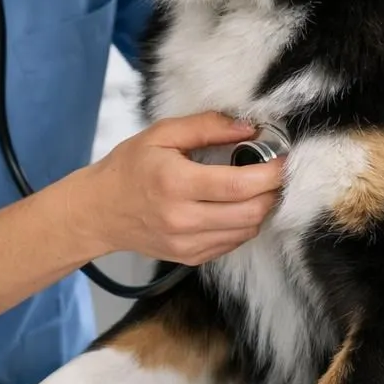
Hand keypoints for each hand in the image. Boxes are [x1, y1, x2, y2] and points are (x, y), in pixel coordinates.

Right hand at [72, 112, 283, 264]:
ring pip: (246, 230)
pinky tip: (237, 206)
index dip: (270, 174)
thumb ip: (206, 126)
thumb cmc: (129, 167)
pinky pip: (232, 243)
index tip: (283, 160)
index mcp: (176, 183)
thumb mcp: (161, 134)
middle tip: (276, 173)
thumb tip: (249, 127)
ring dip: (262, 208)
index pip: (239, 185)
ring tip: (259, 187)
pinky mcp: (190, 258)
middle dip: (273, 192)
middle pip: (250, 212)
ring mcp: (187, 244)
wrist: (99, 211)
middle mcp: (183, 219)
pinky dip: (244, 224)